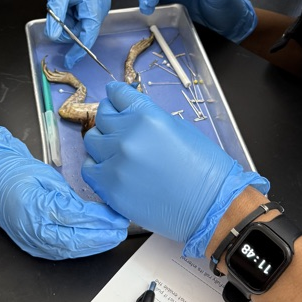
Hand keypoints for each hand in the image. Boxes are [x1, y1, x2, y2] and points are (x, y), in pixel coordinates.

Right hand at [0, 126, 127, 259]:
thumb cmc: (15, 173)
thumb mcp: (45, 176)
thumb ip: (68, 195)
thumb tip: (94, 210)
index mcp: (34, 204)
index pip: (74, 216)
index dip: (99, 219)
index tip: (116, 217)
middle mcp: (31, 226)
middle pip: (73, 238)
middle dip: (101, 237)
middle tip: (120, 230)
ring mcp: (30, 239)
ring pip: (68, 250)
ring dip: (93, 246)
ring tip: (112, 238)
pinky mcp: (31, 245)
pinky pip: (59, 252)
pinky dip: (79, 250)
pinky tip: (94, 244)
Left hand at [38, 0, 110, 67]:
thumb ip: (55, 17)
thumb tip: (53, 35)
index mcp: (96, 4)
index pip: (89, 34)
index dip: (79, 50)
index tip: (69, 60)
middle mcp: (100, 6)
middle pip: (84, 31)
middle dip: (68, 31)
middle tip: (54, 21)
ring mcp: (96, 5)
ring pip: (80, 25)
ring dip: (67, 22)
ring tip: (58, 6)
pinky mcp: (89, 4)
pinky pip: (79, 18)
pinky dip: (68, 17)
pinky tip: (63, 5)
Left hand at [82, 83, 268, 257]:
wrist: (212, 206)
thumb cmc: (205, 169)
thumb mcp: (179, 128)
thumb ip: (149, 118)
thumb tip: (130, 114)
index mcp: (147, 117)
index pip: (118, 95)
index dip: (116, 95)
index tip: (114, 97)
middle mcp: (127, 136)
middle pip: (102, 116)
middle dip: (111, 117)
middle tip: (118, 124)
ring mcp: (116, 162)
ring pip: (92, 140)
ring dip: (102, 141)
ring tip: (116, 148)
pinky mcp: (110, 187)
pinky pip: (89, 169)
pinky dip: (96, 165)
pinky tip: (108, 166)